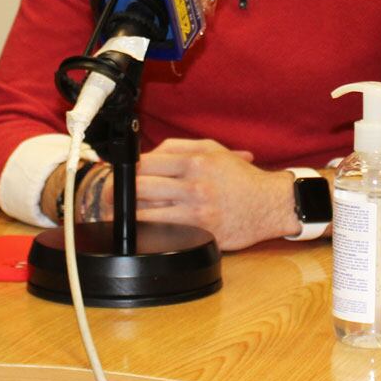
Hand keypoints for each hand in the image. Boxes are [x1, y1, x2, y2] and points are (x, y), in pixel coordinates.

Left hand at [130, 138, 289, 250]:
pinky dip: (149, 231)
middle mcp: (194, 185)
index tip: (121, 176)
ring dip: (128, 216)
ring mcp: (196, 212)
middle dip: (120, 193)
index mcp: (195, 161)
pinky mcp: (200, 233)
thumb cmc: (241, 177)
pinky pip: (164, 233)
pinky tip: (142, 230)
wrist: (270, 204)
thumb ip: (178, 147)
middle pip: (140, 187)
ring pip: (147, 214)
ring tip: (120, 216)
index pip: (145, 163)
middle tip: (111, 197)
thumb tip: (147, 154)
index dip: (127, 170)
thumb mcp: (214, 149)